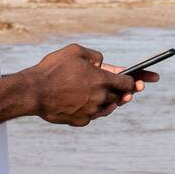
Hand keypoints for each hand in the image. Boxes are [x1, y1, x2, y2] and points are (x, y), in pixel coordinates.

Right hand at [30, 44, 152, 125]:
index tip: (141, 81)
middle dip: (124, 92)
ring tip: (108, 96)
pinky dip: (91, 109)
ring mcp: (91, 111)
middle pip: (119, 96)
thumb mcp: (74, 52)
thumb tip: (102, 63)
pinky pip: (91, 115)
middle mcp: (100, 97)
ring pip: (106, 106)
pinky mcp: (81, 121)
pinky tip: (86, 103)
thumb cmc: (53, 69)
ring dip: (108, 101)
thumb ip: (94, 56)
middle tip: (130, 91)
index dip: (136, 81)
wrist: (33, 92)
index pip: (127, 83)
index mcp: (101, 80)